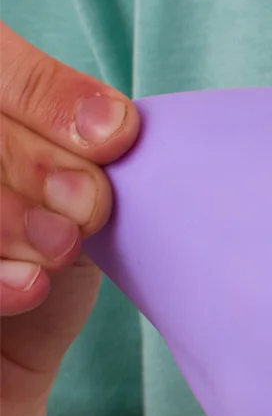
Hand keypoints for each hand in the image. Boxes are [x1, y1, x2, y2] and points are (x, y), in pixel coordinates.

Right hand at [0, 23, 139, 415]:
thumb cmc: (13, 326)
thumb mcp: (53, 240)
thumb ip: (73, 181)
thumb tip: (118, 131)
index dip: (42, 89)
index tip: (117, 132)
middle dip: (34, 154)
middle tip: (91, 203)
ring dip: (8, 208)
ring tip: (62, 245)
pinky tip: (28, 289)